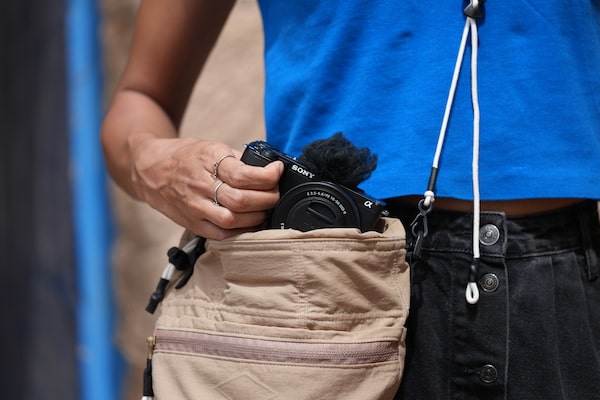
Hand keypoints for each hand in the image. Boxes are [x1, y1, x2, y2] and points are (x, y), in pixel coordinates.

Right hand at [131, 136, 282, 238]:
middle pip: (241, 200)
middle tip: (274, 193)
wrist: (150, 169)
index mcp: (206, 160)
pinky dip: (241, 231)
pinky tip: (250, 224)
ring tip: (264, 209)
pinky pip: (221, 235)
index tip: (276, 171)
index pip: (242, 174)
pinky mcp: (192, 223)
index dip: (267, 176)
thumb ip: (236, 160)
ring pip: (232, 220)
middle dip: (267, 198)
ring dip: (257, 217)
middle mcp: (200, 184)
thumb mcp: (210, 147)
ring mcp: (194, 206)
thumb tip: (266, 169)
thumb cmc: (184, 157)